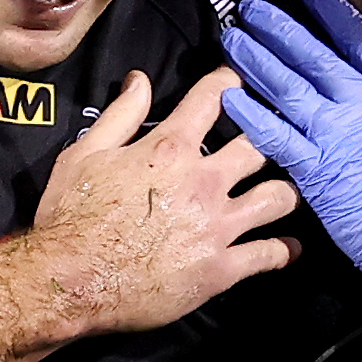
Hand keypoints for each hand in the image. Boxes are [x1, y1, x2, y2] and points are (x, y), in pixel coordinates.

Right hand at [24, 66, 299, 336]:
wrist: (72, 281)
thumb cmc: (71, 217)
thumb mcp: (85, 153)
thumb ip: (121, 115)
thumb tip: (141, 80)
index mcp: (170, 150)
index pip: (213, 99)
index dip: (231, 83)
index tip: (240, 82)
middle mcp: (203, 182)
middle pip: (260, 146)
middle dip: (272, 137)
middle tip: (280, 136)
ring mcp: (216, 226)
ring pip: (277, 198)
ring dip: (286, 192)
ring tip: (288, 191)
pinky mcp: (219, 269)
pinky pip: (267, 255)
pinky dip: (283, 250)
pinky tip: (289, 248)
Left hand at [220, 0, 361, 292]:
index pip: (361, 42)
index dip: (335, 14)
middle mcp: (361, 106)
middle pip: (313, 56)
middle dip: (279, 29)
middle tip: (251, 10)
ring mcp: (334, 135)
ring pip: (287, 87)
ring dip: (256, 61)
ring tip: (232, 40)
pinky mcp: (313, 171)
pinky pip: (274, 135)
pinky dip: (251, 114)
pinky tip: (229, 97)